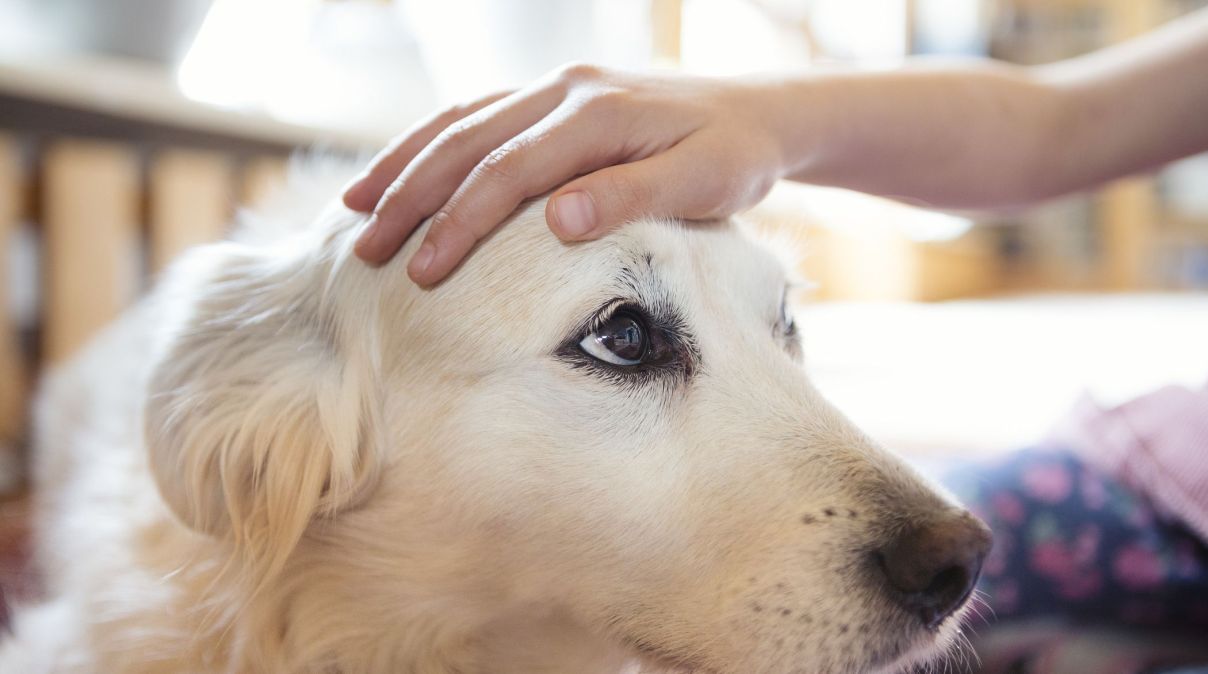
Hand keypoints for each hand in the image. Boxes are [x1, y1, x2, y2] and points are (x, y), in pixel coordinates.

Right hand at [344, 64, 788, 284]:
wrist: (759, 112)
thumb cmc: (736, 155)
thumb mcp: (705, 181)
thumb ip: (634, 196)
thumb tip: (558, 221)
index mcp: (598, 112)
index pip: (509, 171)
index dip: (460, 222)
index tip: (422, 273)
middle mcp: (566, 88)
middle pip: (468, 141)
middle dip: (410, 197)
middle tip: (365, 251)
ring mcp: (555, 86)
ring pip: (461, 120)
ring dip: (406, 164)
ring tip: (355, 209)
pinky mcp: (553, 97)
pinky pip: (479, 114)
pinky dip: (433, 143)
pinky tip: (403, 172)